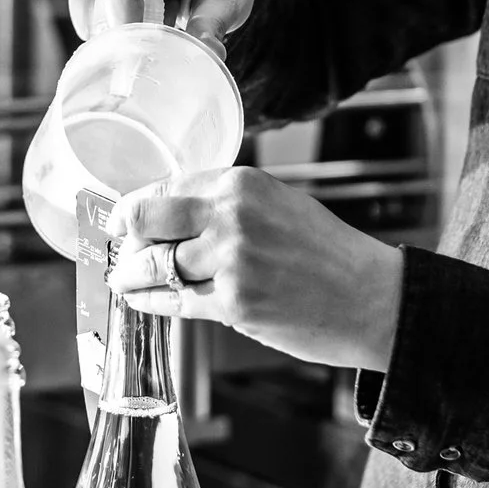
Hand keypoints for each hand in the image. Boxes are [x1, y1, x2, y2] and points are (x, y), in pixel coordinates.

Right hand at [65, 0, 257, 44]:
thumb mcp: (227, 0)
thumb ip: (211, 26)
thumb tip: (208, 53)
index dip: (121, 20)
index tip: (136, 58)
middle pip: (102, 3)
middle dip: (126, 35)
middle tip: (161, 40)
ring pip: (90, 13)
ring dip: (118, 29)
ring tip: (154, 15)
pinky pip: (81, 10)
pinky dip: (102, 25)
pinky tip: (129, 18)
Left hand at [107, 168, 403, 371]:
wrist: (373, 298)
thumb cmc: (328, 254)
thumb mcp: (280, 205)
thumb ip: (228, 205)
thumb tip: (173, 215)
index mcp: (242, 183)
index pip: (167, 187)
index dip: (137, 204)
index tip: (122, 216)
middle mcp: (231, 216)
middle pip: (147, 219)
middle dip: (123, 234)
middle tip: (115, 244)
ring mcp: (230, 261)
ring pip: (156, 265)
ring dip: (132, 274)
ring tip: (123, 278)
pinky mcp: (233, 304)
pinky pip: (174, 301)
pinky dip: (149, 301)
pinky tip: (140, 299)